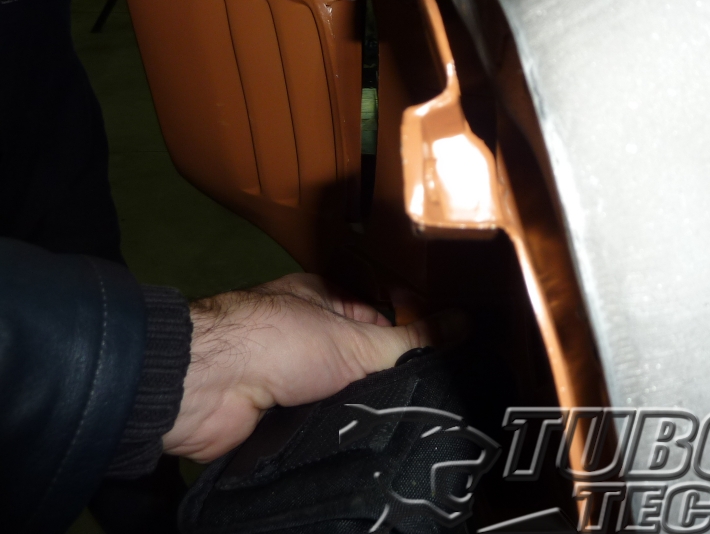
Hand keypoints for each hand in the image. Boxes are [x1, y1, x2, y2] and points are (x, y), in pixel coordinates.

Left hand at [161, 273, 446, 461]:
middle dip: (386, 378)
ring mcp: (286, 375)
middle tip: (430, 402)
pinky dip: (335, 431)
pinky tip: (364, 444)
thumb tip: (467, 323)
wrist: (209, 388)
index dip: (407, 334)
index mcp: (323, 299)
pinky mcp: (274, 415)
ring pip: (339, 394)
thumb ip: (411, 339)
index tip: (441, 360)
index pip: (378, 315)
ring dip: (360, 408)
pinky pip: (317, 422)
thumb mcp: (358, 339)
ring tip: (407, 428)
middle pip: (359, 358)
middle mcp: (304, 333)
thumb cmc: (283, 343)